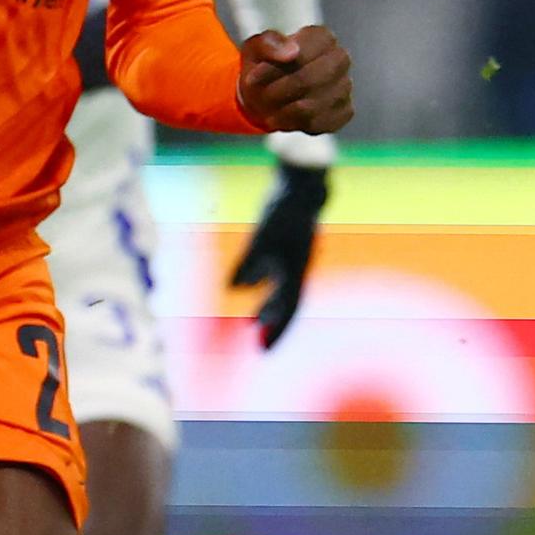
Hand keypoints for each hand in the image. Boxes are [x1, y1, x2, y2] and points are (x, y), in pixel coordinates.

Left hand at [229, 159, 329, 347]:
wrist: (301, 183)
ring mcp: (293, 255)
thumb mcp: (262, 236)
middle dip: (273, 325)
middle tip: (259, 345)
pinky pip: (275, 271)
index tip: (265, 351)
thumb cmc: (283, 207)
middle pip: (286, 304)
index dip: (277, 330)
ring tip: (252, 322)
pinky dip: (261, 282)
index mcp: (296, 270)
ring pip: (281, 288)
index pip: (289, 309)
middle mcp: (297, 267)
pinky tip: (245, 286)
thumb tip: (233, 289)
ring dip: (268, 307)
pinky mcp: (285, 244)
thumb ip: (250, 262)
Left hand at [235, 26, 353, 134]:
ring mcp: (345, 86)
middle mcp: (340, 59)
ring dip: (280, 111)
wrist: (267, 91)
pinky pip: (319, 124)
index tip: (251, 77)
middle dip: (275, 93)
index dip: (271, 70)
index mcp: (322, 37)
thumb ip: (269, 44)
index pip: (299, 55)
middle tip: (258, 97)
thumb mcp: (255, 48)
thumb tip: (291, 52)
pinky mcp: (345, 111)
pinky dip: (294, 124)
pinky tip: (284, 117)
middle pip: (307, 81)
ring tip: (268, 107)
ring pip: (311, 107)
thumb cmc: (264, 65)